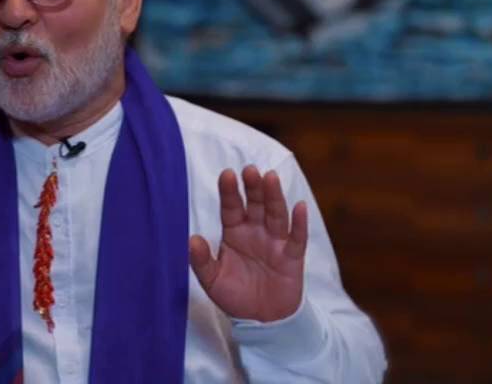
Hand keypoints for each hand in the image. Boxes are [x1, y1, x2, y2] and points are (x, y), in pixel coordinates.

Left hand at [189, 165, 306, 322]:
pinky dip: (300, 223)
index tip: (227, 174)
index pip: (231, 206)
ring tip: (270, 178)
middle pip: (255, 204)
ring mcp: (275, 241)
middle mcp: (255, 231)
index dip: (229, 191)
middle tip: (250, 170)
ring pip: (276, 214)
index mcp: (234, 231)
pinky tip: (300, 206)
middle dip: (253, 187)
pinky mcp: (292, 257)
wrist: (260, 321)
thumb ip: (201, 261)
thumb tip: (192, 240)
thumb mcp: (211, 280)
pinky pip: (297, 237)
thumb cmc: (234, 295)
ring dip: (274, 197)